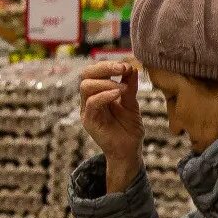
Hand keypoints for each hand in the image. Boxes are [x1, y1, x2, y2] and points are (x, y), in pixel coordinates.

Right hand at [80, 59, 143, 191]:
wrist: (128, 151)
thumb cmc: (129, 129)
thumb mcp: (132, 104)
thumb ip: (130, 87)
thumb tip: (132, 67)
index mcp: (98, 93)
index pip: (95, 72)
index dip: (108, 65)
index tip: (126, 65)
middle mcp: (89, 100)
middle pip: (86, 75)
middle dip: (104, 68)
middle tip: (122, 68)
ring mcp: (87, 110)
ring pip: (85, 86)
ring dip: (106, 82)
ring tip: (123, 88)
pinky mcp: (88, 121)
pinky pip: (91, 103)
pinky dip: (105, 95)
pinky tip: (118, 94)